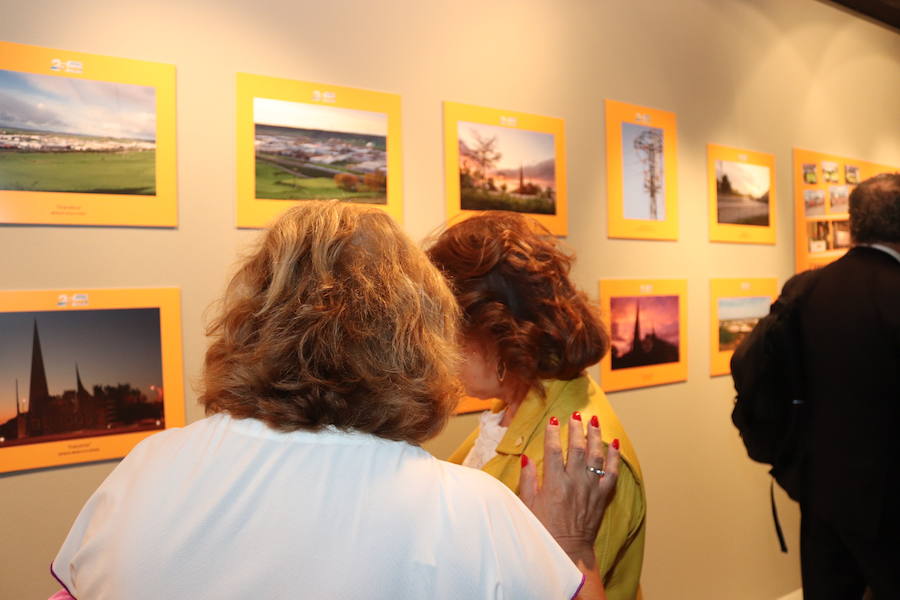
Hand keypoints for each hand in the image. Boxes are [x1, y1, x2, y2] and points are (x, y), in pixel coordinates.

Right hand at [519, 413, 619, 565]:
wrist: (568, 551)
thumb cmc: (544, 530)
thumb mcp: (528, 505)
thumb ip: (528, 480)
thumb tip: (526, 458)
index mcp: (554, 483)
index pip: (553, 450)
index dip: (553, 433)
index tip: (553, 420)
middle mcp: (575, 482)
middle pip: (577, 448)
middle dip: (576, 428)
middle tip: (575, 415)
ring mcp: (591, 489)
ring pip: (596, 456)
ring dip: (595, 436)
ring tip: (594, 421)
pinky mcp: (602, 497)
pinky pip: (612, 474)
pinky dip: (614, 458)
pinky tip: (614, 444)